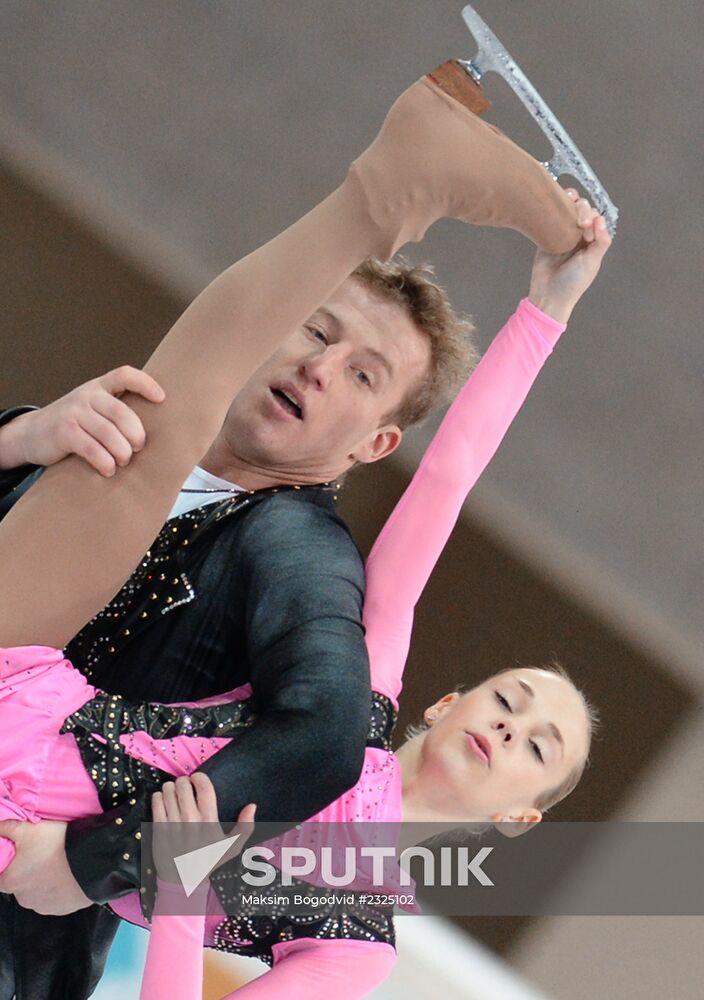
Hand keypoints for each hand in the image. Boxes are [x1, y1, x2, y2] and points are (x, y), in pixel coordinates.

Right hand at [0, 366, 164, 474]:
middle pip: (122, 412)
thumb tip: (152, 432)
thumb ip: (114, 412)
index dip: (145, 384)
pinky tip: (108, 470)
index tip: (161, 399)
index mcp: (98, 387)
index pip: (124, 375)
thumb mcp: (92, 409)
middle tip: (138, 449)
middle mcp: (87, 395)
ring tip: (122, 462)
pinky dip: (104, 462)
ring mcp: (73, 412)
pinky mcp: (64, 432)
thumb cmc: (72, 425)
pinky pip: (91, 448)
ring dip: (121, 452)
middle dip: (136, 434)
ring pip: (108, 433)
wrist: (31, 434)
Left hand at [0, 819, 92, 914]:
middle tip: (42, 856)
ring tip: (57, 865)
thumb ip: (7, 829)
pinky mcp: (62, 909)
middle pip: (20, 885)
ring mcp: (43, 906)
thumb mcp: (28, 829)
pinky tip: (67, 876)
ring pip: (37, 894)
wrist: (90, 861)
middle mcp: (23, 899)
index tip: (19, 857)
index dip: (8, 867)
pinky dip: (58, 890)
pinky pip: (55, 899)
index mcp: (11, 882)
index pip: (0, 878)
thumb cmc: (55, 845)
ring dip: (43, 883)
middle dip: (28, 873)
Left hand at [151, 774, 255, 887]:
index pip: (204, 786)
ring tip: (175, 794)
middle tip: (186, 788)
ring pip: (168, 790)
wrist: (183, 881)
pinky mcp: (158, 828)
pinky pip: (156, 800)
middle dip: (184, 781)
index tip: (197, 779)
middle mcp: (190, 820)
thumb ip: (245, 826)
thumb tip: (252, 805)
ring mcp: (173, 824)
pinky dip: (159, 796)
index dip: (199, 777)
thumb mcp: (232, 847)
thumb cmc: (209, 861)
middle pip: (183, 785)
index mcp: (209, 821)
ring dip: (171, 788)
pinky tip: (164, 801)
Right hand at [528, 190, 612, 323]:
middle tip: (580, 224)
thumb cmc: (573, 283)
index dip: (593, 218)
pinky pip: (550, 217)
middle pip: (582, 210)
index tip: (587, 232)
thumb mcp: (592, 263)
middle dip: (582, 210)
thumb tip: (601, 219)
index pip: (596, 218)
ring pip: (567, 210)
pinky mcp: (546, 236)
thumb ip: (601, 242)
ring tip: (568, 199)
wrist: (548, 295)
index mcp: (592, 241)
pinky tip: (553, 204)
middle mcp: (578, 236)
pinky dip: (552, 208)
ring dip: (569, 202)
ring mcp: (562, 234)